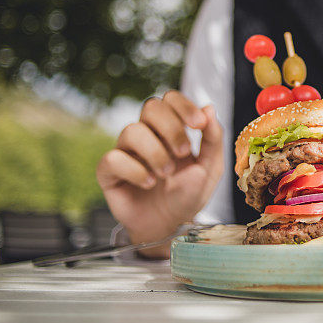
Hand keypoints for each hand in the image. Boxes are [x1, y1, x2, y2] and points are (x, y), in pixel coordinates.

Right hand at [96, 91, 223, 257]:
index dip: (183, 105)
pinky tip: (148, 183)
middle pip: (150, 107)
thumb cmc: (189, 192)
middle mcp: (147, 134)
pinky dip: (134, 170)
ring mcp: (126, 151)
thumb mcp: (210, 166)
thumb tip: (209, 107)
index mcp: (171, 127)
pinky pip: (112, 159)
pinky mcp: (109, 172)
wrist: (170, 224)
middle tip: (183, 152)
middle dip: (171, 127)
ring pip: (131, 131)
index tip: (198, 124)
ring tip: (166, 174)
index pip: (170, 98)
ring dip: (155, 152)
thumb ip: (213, 138)